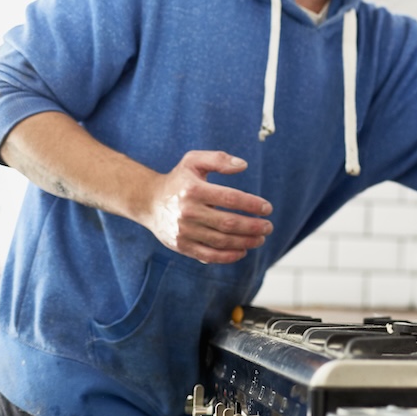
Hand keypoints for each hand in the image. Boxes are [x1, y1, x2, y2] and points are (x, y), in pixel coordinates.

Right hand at [145, 151, 272, 263]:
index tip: (267, 208)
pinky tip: (243, 251)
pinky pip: (208, 255)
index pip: (230, 198)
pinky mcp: (181, 245)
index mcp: (193, 190)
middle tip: (268, 227)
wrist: (148, 201)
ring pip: (221, 241)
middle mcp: (187, 212)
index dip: (251, 204)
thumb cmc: (179, 180)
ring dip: (245, 242)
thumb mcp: (194, 161)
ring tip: (260, 239)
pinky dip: (228, 256)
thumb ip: (219, 159)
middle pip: (228, 223)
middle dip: (253, 226)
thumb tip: (243, 165)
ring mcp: (183, 231)